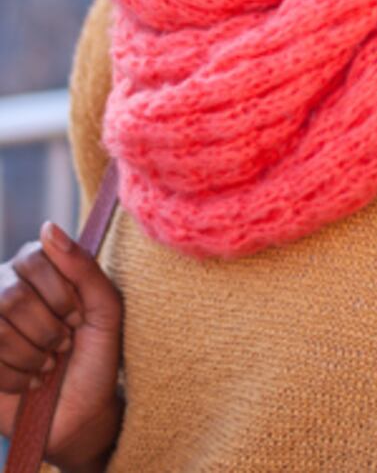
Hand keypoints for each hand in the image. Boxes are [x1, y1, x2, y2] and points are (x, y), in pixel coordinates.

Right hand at [0, 221, 122, 467]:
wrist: (82, 412)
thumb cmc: (97, 355)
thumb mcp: (104, 307)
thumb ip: (82, 266)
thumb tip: (48, 226)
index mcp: (37, 269)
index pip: (33, 257)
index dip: (59, 292)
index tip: (77, 316)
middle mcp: (5, 288)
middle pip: (12, 295)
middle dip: (47, 328)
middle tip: (64, 345)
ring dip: (32, 354)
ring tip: (48, 364)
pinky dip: (17, 376)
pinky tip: (31, 382)